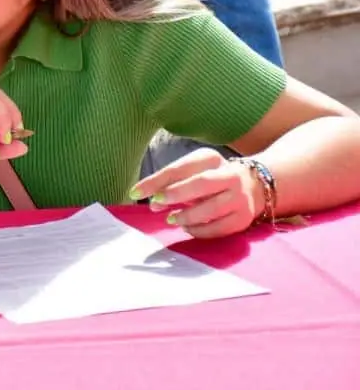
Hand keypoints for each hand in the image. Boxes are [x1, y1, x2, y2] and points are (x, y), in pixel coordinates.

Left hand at [130, 147, 263, 237]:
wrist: (255, 186)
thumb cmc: (211, 177)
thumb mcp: (192, 171)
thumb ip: (170, 182)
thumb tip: (150, 200)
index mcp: (212, 159)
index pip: (181, 167)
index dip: (156, 180)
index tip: (135, 192)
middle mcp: (230, 175)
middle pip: (201, 183)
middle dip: (175, 194)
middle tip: (155, 204)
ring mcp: (240, 198)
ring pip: (211, 209)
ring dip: (186, 216)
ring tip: (171, 218)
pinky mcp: (243, 218)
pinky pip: (219, 228)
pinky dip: (199, 230)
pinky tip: (187, 228)